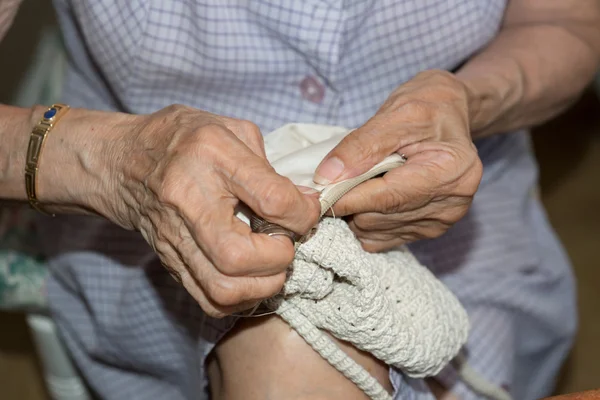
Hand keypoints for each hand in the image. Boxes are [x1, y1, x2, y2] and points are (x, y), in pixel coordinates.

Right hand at [87, 105, 319, 315]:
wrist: (123, 162)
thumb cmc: (184, 140)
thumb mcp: (232, 131)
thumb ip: (270, 167)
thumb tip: (305, 205)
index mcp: (210, 155)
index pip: (271, 199)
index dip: (302, 213)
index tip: (307, 212)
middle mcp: (187, 200)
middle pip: (238, 256)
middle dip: (279, 258)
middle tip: (286, 243)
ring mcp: (174, 237)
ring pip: (223, 289)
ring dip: (262, 285)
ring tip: (272, 265)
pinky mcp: (170, 262)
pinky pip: (209, 301)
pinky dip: (241, 298)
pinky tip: (251, 278)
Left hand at [313, 70, 482, 251]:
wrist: (449, 114)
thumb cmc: (427, 107)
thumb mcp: (394, 114)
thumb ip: (360, 146)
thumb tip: (327, 177)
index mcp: (451, 171)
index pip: (387, 197)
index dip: (346, 197)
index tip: (317, 191)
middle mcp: (453, 203)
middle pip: (378, 218)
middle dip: (349, 202)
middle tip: (333, 179)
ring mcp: (442, 221)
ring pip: (375, 232)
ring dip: (355, 212)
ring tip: (355, 183)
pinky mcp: (429, 230)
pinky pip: (382, 239)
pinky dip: (365, 221)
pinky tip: (366, 197)